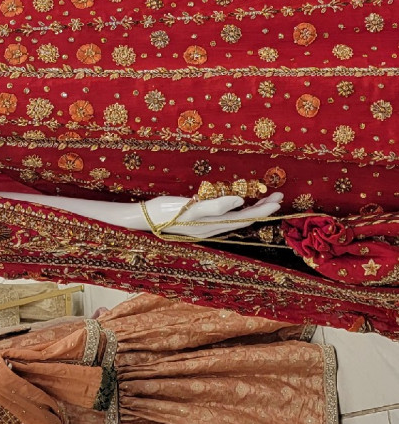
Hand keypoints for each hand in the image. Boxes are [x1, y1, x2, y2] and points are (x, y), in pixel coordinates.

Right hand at [143, 193, 282, 238]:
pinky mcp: (200, 220)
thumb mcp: (189, 209)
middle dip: (263, 207)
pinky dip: (239, 209)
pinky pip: (226, 216)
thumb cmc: (165, 212)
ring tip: (268, 198)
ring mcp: (207, 225)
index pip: (245, 217)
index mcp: (214, 224)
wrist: (144, 220)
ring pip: (237, 217)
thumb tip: (238, 201)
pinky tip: (242, 203)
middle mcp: (214, 227)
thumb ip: (214, 206)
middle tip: (280, 196)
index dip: (262, 209)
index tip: (277, 199)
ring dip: (254, 207)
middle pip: (245, 218)